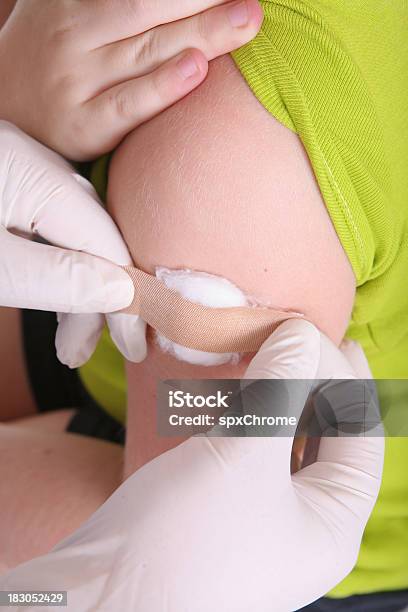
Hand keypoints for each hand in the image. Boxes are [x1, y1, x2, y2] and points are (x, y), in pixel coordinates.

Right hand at [0, 0, 262, 160]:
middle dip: (205, 3)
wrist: (7, 107)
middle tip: (252, 2)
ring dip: (200, 34)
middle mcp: (74, 36)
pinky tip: (196, 69)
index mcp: (75, 3)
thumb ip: (109, 1)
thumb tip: (172, 0)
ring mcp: (77, 81)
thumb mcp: (70, 13)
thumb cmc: (57, 57)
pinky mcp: (83, 125)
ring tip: (244, 22)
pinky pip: (128, 105)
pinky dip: (162, 88)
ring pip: (146, 53)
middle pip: (151, 11)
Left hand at [0, 121, 145, 366]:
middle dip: (97, 296)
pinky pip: (46, 222)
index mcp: (29, 173)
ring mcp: (15, 169)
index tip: (134, 343)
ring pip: (70, 231)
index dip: (124, 297)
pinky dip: (53, 262)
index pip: (104, 241)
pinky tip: (50, 290)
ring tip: (67, 336)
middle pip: (92, 234)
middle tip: (84, 350)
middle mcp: (30, 161)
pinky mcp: (5, 182)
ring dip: (75, 284)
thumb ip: (56, 277)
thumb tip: (121, 290)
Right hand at [0, 321, 383, 610]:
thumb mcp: (246, 456)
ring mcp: (259, 515)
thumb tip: (299, 332)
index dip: (345, 377)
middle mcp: (301, 521)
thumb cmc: (186, 538)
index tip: (321, 332)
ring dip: (272, 392)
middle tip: (286, 336)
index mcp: (331, 522)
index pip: (359, 434)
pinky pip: (245, 448)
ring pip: (281, 438)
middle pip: (322, 433)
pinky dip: (242, 412)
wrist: (100, 596)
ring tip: (260, 350)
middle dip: (307, 381)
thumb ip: (281, 388)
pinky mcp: (219, 506)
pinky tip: (229, 386)